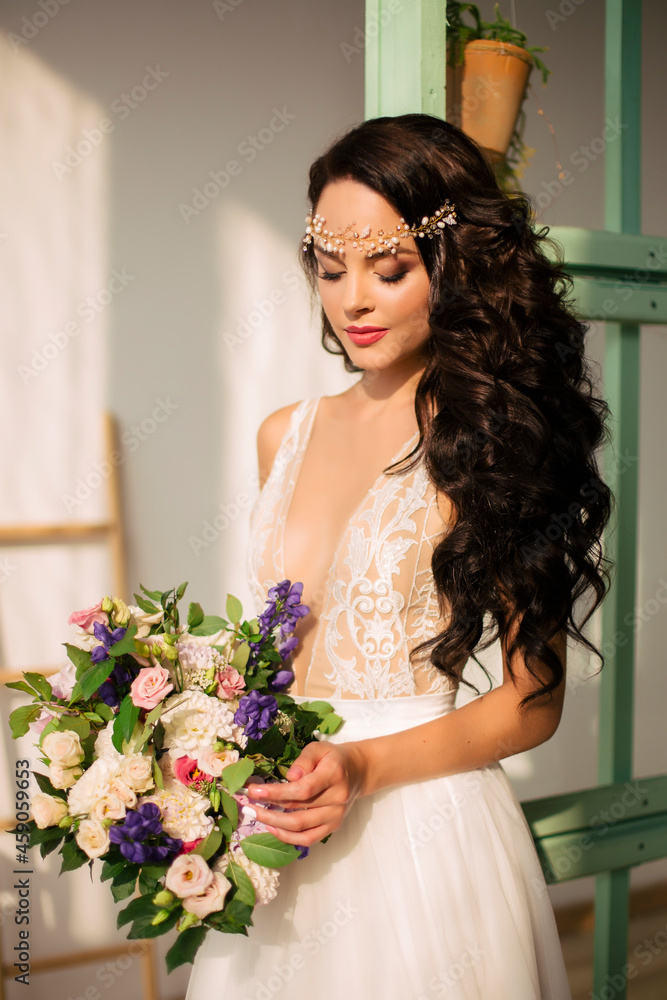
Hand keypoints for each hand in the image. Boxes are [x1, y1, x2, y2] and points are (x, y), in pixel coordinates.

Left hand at [246, 741, 366, 846]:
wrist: (357, 772)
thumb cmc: (332, 758)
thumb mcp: (319, 748)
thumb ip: (304, 760)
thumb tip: (290, 777)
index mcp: (334, 774)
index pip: (303, 789)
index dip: (277, 792)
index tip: (254, 790)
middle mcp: (337, 798)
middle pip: (298, 810)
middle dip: (268, 808)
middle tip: (247, 804)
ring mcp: (335, 816)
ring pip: (300, 827)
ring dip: (273, 823)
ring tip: (255, 814)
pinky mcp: (332, 827)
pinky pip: (308, 839)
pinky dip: (287, 837)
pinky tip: (271, 828)